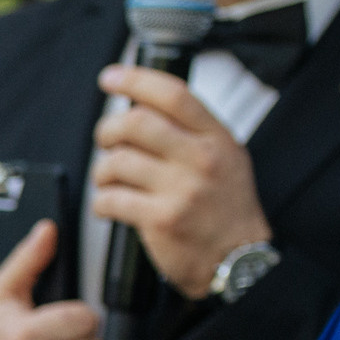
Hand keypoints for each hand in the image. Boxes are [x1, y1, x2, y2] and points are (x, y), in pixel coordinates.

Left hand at [92, 66, 270, 300]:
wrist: (238, 261)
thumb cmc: (225, 211)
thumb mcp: (225, 159)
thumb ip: (190, 132)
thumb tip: (140, 106)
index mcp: (216, 139)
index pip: (173, 95)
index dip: (135, 80)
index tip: (110, 77)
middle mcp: (201, 159)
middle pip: (136, 123)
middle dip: (107, 130)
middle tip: (105, 141)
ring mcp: (181, 190)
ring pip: (117, 162)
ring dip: (102, 172)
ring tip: (109, 181)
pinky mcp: (161, 219)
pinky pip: (111, 199)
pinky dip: (102, 202)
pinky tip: (111, 206)